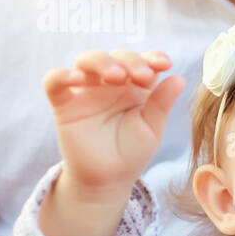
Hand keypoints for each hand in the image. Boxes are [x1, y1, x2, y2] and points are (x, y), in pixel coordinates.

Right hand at [43, 49, 183, 192]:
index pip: (144, 62)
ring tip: (115, 76)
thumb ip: (162, 103)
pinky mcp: (64, 104)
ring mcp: (87, 91)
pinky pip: (54, 82)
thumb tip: (180, 78)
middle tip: (141, 76)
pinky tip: (75, 78)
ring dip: (101, 61)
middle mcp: (111, 84)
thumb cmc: (132, 152)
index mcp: (137, 87)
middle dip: (130, 60)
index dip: (153, 57)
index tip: (165, 63)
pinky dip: (60, 75)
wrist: (107, 179)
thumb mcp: (152, 128)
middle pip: (116, 56)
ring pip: (86, 61)